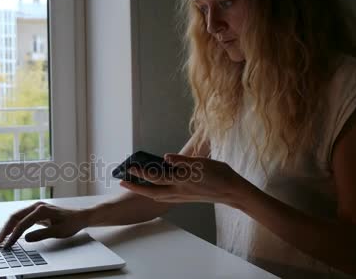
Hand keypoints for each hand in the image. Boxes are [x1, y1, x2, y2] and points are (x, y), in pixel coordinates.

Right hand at [0, 201, 88, 247]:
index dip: (13, 235)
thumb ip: (41, 234)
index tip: (8, 244)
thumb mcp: (57, 231)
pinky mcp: (38, 211)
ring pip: (18, 216)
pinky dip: (16, 225)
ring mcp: (37, 207)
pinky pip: (23, 217)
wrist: (80, 216)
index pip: (22, 224)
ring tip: (2, 238)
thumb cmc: (71, 223)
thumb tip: (25, 238)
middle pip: (16, 217)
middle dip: (6, 229)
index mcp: (41, 210)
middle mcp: (37, 206)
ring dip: (9, 227)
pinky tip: (12, 232)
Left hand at [119, 153, 245, 204]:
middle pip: (151, 192)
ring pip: (158, 196)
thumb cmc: (220, 174)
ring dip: (144, 191)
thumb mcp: (201, 163)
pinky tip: (156, 189)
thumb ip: (182, 160)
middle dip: (136, 188)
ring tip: (135, 185)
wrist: (233, 192)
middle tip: (122, 183)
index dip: (141, 172)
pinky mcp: (186, 198)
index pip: (156, 177)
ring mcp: (182, 196)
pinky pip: (166, 197)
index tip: (130, 167)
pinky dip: (156, 193)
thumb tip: (165, 157)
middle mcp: (179, 191)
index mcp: (182, 180)